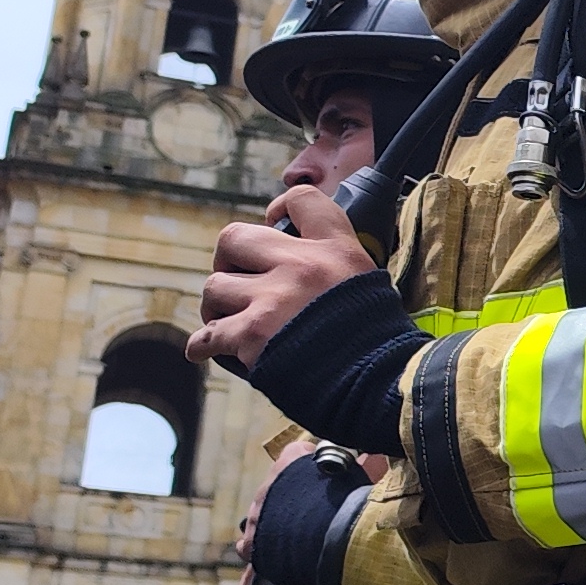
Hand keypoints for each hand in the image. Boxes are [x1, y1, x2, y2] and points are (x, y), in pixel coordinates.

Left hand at [191, 185, 378, 367]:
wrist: (382, 383)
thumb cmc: (379, 341)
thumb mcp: (371, 285)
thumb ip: (337, 267)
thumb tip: (305, 263)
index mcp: (336, 250)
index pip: (300, 200)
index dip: (279, 210)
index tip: (274, 225)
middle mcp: (302, 266)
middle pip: (234, 237)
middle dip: (229, 260)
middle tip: (241, 281)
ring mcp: (274, 299)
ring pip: (215, 286)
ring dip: (218, 306)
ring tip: (232, 321)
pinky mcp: (252, 334)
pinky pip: (206, 335)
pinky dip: (203, 345)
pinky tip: (206, 350)